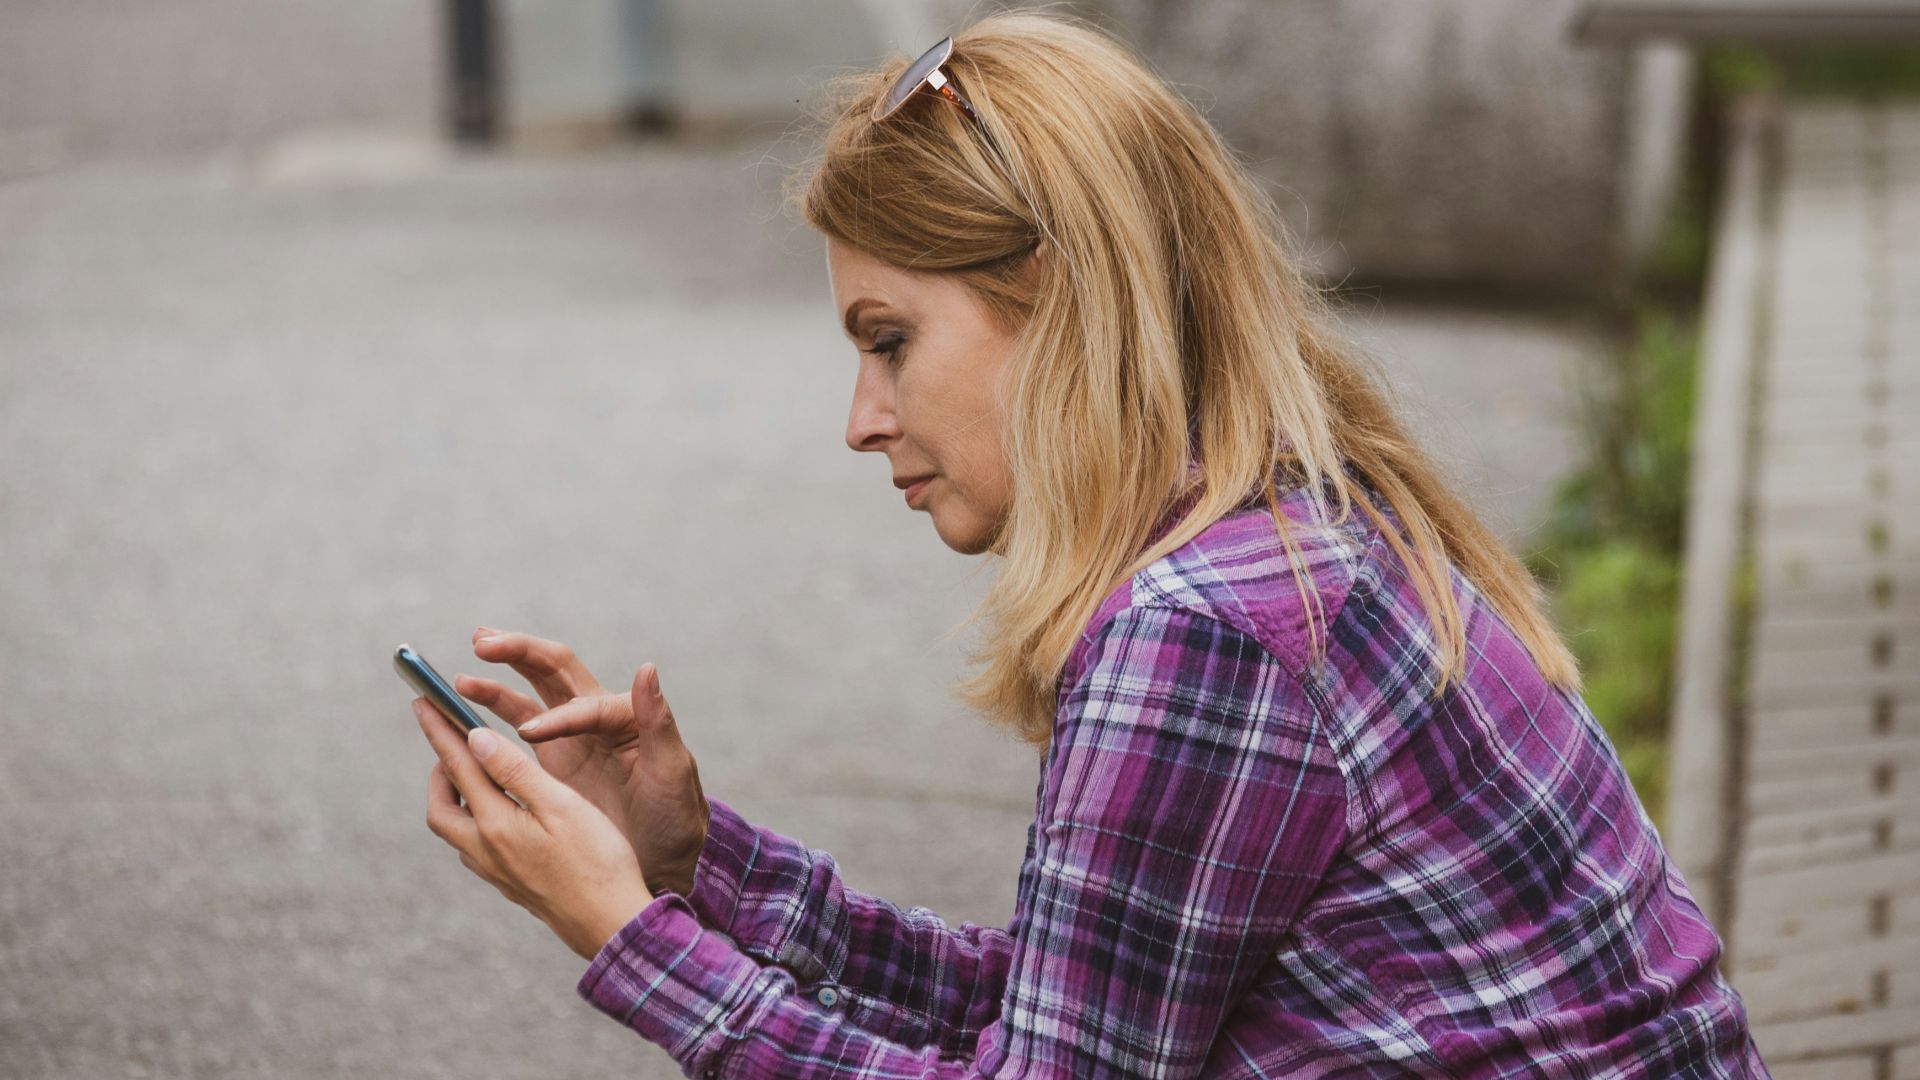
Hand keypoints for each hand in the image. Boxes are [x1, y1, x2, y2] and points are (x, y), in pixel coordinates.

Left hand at [415, 698, 655, 960]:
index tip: (422, 700)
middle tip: (451, 740)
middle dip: (440, 769)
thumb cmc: (598, 861)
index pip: (458, 765)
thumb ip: (515, 771)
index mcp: (497, 824)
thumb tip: (474, 739)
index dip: (439, 729)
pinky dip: (473, 819)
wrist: (611, 925)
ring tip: (474, 772)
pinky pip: (473, 846)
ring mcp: (496, 872)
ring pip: (455, 828)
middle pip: (441, 806)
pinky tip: (497, 814)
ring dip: (454, 796)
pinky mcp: (510, 884)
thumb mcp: (562, 805)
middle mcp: (486, 850)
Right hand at [454, 628, 709, 897]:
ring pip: (528, 697)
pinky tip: (463, 715)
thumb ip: (658, 721)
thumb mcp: (672, 769)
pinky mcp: (554, 761)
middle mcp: (594, 717)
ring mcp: (570, 737)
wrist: (666, 856)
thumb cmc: (675, 813)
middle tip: (483, 643)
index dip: (557, 715)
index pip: (584, 703)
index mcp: (624, 716)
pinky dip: (491, 718)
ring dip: (495, 685)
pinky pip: (517, 728)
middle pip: (552, 670)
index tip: (530, 733)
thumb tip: (647, 668)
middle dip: (518, 653)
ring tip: (462, 680)